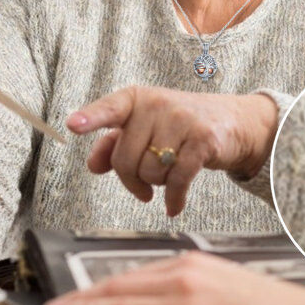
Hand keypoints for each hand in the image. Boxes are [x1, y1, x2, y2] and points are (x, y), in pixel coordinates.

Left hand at [67, 87, 277, 215]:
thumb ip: (114, 143)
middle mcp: (158, 104)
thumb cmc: (179, 126)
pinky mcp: (203, 140)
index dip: (90, 118)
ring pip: (150, 172)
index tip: (72, 125)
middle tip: (144, 182)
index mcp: (137, 98)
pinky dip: (174, 199)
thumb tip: (93, 164)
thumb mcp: (145, 127)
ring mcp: (182, 120)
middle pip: (125, 159)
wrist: (232, 121)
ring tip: (168, 174)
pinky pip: (178, 180)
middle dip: (132, 179)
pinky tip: (174, 206)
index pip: (110, 109)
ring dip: (157, 184)